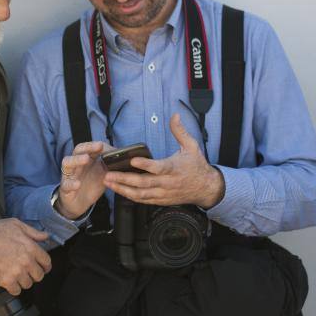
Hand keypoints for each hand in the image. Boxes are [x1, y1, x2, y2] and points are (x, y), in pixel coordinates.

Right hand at [0, 218, 50, 295]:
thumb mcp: (15, 224)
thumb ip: (32, 231)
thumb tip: (45, 236)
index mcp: (31, 247)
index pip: (46, 262)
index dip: (45, 265)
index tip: (43, 267)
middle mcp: (26, 262)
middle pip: (39, 275)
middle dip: (35, 274)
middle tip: (28, 271)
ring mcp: (17, 272)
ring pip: (28, 284)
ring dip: (24, 281)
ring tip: (17, 276)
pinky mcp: (6, 281)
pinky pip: (17, 291)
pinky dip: (14, 288)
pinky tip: (10, 282)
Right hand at [55, 141, 111, 218]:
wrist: (79, 203)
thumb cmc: (90, 185)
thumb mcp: (102, 174)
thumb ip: (110, 165)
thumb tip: (122, 155)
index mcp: (85, 160)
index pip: (87, 147)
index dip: (94, 145)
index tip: (103, 145)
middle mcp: (76, 165)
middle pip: (77, 151)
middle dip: (87, 147)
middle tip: (98, 146)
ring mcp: (69, 175)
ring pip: (67, 163)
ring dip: (76, 160)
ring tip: (86, 159)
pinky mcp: (65, 188)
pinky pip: (66, 184)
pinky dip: (71, 184)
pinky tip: (77, 184)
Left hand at [103, 114, 224, 207]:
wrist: (207, 188)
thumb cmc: (197, 166)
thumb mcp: (191, 146)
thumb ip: (180, 131)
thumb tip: (175, 115)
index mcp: (174, 168)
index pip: (158, 167)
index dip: (145, 165)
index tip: (132, 160)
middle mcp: (168, 183)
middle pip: (144, 183)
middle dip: (124, 179)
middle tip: (109, 175)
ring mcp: (164, 193)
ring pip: (141, 194)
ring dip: (123, 189)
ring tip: (109, 183)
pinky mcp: (161, 200)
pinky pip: (143, 200)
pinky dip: (130, 196)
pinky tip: (119, 190)